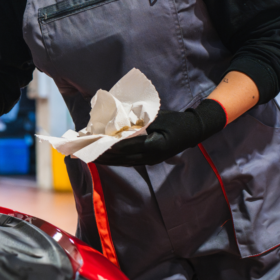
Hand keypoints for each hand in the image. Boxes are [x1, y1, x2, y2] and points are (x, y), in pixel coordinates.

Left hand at [94, 99, 226, 166]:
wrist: (193, 131)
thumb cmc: (175, 120)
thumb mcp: (156, 118)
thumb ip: (138, 122)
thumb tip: (118, 123)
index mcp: (154, 144)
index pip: (125, 146)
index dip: (108, 146)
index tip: (93, 143)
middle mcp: (152, 156)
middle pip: (122, 157)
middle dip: (102, 155)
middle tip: (85, 152)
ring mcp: (151, 160)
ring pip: (124, 162)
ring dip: (107, 160)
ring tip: (91, 157)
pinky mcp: (151, 160)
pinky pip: (130, 161)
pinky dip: (117, 160)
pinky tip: (107, 158)